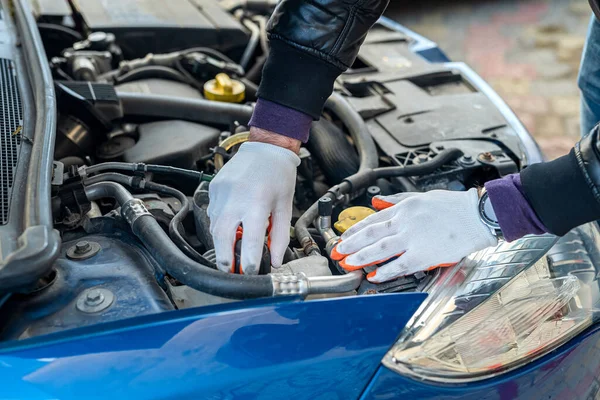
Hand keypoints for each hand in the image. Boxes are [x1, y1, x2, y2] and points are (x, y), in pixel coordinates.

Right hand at [208, 133, 299, 273]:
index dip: (248, 263)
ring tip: (232, 248)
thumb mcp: (285, 207)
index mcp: (257, 203)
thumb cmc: (279, 176)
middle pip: (222, 238)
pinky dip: (220, 223)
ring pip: (214, 227)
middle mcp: (236, 198)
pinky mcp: (214, 189)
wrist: (266, 148)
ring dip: (222, 242)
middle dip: (224, 260)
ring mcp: (221, 193)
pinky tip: (231, 222)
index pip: (250, 242)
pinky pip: (212, 213)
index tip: (249, 272)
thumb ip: (280, 237)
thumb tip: (275, 261)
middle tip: (229, 271)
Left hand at [331, 189, 497, 282]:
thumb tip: (375, 203)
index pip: (372, 221)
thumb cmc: (452, 207)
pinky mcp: (425, 255)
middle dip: (350, 245)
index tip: (343, 239)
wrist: (477, 216)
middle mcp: (405, 222)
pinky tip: (373, 276)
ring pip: (380, 249)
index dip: (354, 231)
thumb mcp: (421, 197)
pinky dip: (385, 271)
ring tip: (347, 264)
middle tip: (337, 253)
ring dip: (360, 258)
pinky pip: (400, 265)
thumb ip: (396, 201)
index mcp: (404, 208)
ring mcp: (414, 239)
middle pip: (370, 235)